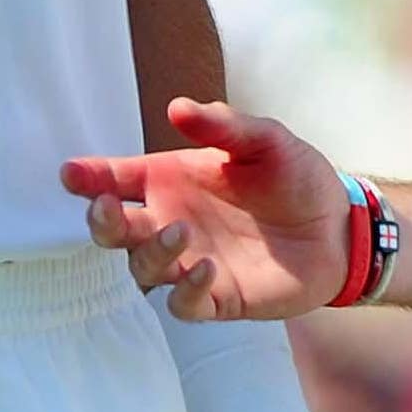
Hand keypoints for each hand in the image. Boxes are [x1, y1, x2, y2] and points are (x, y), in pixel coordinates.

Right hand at [59, 100, 351, 318]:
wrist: (339, 226)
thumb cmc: (296, 177)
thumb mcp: (267, 140)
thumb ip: (224, 125)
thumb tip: (177, 108)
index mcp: (174, 180)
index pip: (118, 179)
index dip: (90, 177)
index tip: (71, 173)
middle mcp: (173, 221)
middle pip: (116, 230)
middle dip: (102, 221)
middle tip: (108, 208)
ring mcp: (191, 262)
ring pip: (142, 268)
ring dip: (151, 252)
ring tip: (180, 232)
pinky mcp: (217, 298)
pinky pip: (182, 304)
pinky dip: (185, 289)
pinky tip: (205, 268)